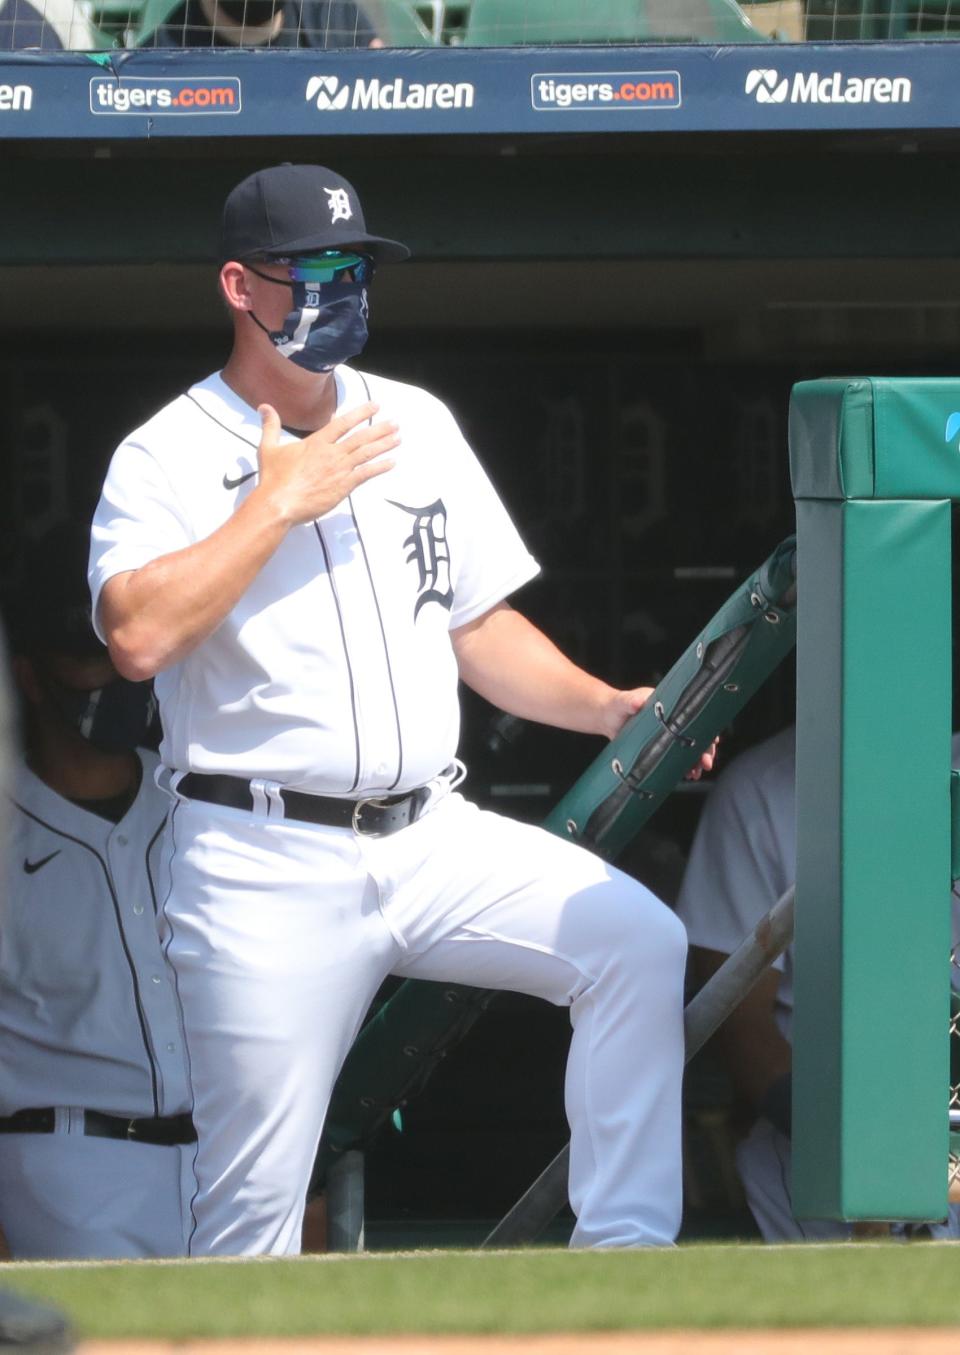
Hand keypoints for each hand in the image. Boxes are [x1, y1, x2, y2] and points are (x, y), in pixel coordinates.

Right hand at [255, 401, 398, 526]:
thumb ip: (271, 426)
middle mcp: (332, 453)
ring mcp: (339, 469)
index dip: (361, 413)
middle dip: (380, 429)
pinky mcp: (343, 486)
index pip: (343, 422)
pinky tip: (392, 463)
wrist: (279, 503)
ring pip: (366, 453)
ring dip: (384, 445)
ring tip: (398, 438)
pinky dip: (380, 467)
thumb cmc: (273, 478)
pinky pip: (366, 474)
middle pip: (361, 437)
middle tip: (395, 424)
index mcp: (316, 442)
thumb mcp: (269, 448)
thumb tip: (264, 407)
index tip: (375, 406)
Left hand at [600, 686, 718, 779]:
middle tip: (705, 764)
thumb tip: (637, 703)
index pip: (695, 716)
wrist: (607, 717)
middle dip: (704, 750)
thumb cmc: (617, 705)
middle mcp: (674, 720)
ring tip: (695, 773)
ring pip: (690, 748)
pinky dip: (684, 765)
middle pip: (697, 734)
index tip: (712, 741)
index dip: (707, 729)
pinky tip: (686, 774)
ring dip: (696, 761)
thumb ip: (631, 702)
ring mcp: (668, 734)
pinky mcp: (660, 746)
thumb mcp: (624, 702)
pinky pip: (677, 756)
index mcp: (671, 705)